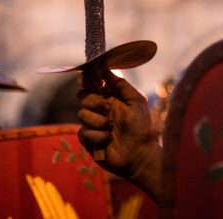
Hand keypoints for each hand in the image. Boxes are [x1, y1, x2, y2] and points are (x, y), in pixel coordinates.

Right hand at [78, 75, 161, 197]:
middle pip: (83, 96)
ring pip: (82, 114)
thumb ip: (121, 85)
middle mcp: (99, 110)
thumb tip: (106, 68)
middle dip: (95, 101)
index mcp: (110, 98)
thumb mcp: (135, 101)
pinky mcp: (88, 140)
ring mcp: (92, 125)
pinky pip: (83, 132)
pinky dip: (97, 135)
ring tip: (112, 128)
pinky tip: (108, 140)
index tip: (90, 78)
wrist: (139, 154)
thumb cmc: (141, 127)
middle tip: (108, 109)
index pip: (92, 85)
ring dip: (98, 121)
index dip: (89, 80)